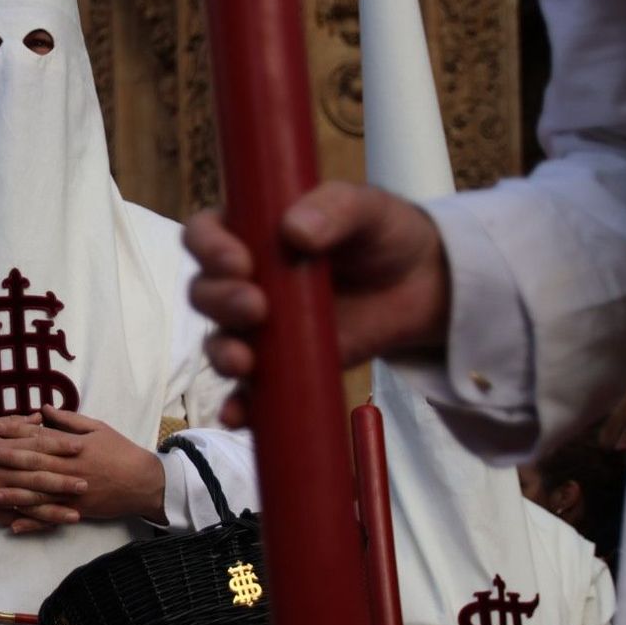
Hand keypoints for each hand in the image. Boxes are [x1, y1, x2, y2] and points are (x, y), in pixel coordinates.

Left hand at [0, 407, 165, 525]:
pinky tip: (15, 526)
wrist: (143, 482)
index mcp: (73, 449)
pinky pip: (52, 519)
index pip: (40, 444)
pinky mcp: (77, 511)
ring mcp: (73, 494)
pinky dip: (33, 523)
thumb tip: (43, 409)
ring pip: (40, 496)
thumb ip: (68, 421)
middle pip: (35, 469)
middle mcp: (70, 472)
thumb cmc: (120, 451)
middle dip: (10, 466)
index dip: (17, 442)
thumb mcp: (97, 428)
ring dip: (15, 497)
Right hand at [0, 414, 83, 533]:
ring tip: (77, 511)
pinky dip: (36, 522)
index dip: (60, 447)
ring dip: (56, 507)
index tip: (81, 447)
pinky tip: (53, 525)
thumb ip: (13, 425)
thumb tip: (39, 417)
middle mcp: (3, 471)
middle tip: (88, 482)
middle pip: (38, 476)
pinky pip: (18, 517)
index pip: (36, 446)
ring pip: (31, 501)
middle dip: (64, 480)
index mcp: (3, 449)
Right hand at [183, 190, 449, 427]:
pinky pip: (248, 390)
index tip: (240, 262)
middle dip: (220, 302)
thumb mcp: (366, 208)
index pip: (204, 234)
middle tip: (257, 308)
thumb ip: (333, 208)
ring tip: (245, 362)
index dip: (209, 247)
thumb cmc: (383, 235)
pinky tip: (240, 416)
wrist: (421, 286)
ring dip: (222, 352)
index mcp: (251, 231)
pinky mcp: (281, 365)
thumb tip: (295, 231)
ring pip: (218, 341)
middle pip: (204, 291)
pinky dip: (238, 405)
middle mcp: (244, 279)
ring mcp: (259, 326)